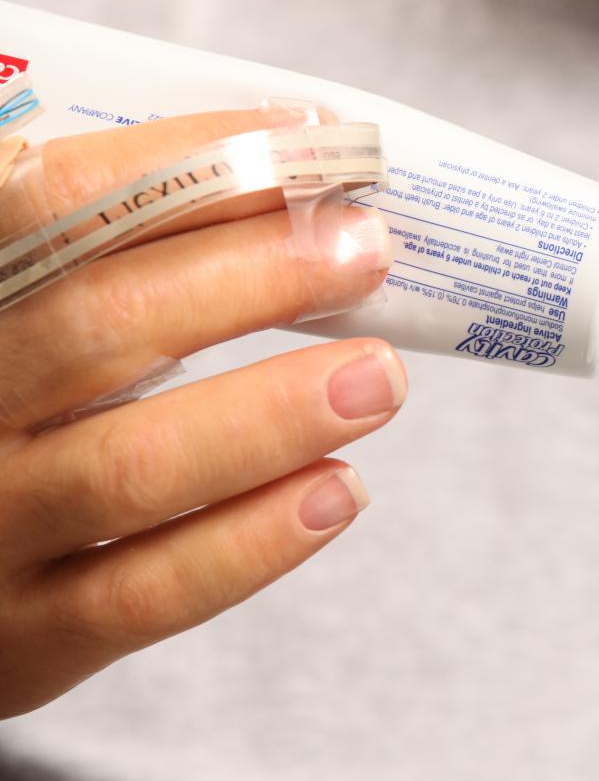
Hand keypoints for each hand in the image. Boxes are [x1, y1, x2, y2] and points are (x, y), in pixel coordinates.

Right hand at [0, 108, 404, 717]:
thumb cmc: (8, 402)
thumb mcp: (25, 308)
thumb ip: (97, 253)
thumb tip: (289, 170)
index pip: (51, 204)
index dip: (190, 166)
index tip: (308, 140)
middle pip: (101, 326)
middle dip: (252, 277)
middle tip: (366, 247)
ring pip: (133, 466)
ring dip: (276, 411)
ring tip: (379, 376)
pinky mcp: (26, 641)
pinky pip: (149, 591)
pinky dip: (255, 539)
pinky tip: (339, 492)